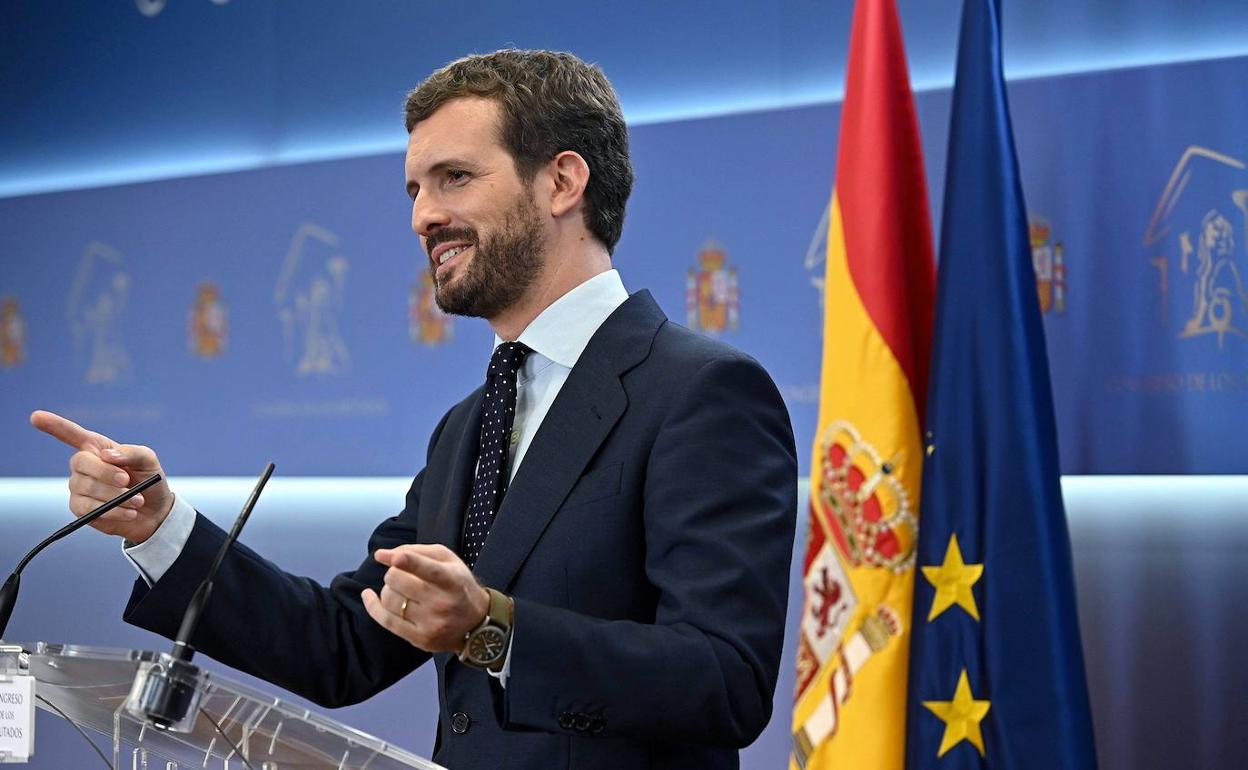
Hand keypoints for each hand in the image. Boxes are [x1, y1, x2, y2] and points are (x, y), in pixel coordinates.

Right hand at [30, 410, 174, 543]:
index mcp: (98, 448)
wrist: (155, 511)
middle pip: (80, 462)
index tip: (36, 416)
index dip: (54, 425)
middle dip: (105, 472)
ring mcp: (79, 487)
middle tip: (126, 480)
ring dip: (116, 495)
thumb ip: (131, 453)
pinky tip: (129, 512)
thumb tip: (107, 455)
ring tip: (137, 500)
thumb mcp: (148, 460)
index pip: (71, 434)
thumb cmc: (149, 480)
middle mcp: (83, 466)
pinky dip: (113, 511)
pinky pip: (89, 509)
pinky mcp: (80, 509)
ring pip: (86, 487)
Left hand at [361, 544, 489, 652]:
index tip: (395, 557)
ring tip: (399, 589)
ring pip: (390, 599)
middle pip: (399, 581)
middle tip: (401, 573)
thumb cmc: (459, 585)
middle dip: (393, 572)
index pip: (429, 570)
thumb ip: (416, 552)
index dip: (410, 562)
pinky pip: (386, 620)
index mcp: (452, 581)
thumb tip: (382, 555)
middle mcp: (442, 604)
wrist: (476, 623)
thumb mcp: (448, 560)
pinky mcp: (419, 639)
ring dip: (388, 589)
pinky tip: (368, 595)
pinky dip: (372, 606)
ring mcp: (430, 624)